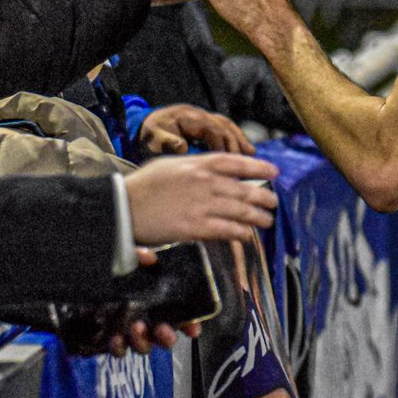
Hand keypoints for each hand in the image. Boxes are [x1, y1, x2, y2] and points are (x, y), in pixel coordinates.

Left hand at [106, 247, 202, 355]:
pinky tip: (117, 338)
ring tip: (136, 327)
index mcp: (164, 301)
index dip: (191, 326)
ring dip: (143, 341)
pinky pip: (119, 349)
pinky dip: (119, 347)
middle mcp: (151, 318)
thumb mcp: (140, 251)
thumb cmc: (126, 260)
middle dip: (167, 337)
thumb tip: (150, 258)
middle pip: (166, 338)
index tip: (192, 329)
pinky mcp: (113, 334)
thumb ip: (148, 252)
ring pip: (144, 346)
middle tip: (162, 328)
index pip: (185, 318)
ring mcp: (132, 328)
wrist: (93, 267)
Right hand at [124, 152, 278, 244]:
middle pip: (243, 189)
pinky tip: (247, 235)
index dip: (258, 166)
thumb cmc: (144, 185)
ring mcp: (201, 205)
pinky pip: (226, 230)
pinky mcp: (194, 227)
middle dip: (263, 196)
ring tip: (267, 221)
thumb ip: (195, 166)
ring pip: (239, 210)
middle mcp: (204, 182)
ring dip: (257, 217)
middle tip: (274, 202)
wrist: (123, 206)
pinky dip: (240, 232)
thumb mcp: (171, 165)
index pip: (235, 162)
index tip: (274, 171)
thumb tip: (213, 171)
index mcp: (198, 164)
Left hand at [140, 104, 254, 154]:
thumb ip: (167, 143)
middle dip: (236, 145)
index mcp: (189, 117)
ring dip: (240, 140)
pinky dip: (236, 138)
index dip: (223, 146)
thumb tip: (183, 147)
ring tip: (252, 156)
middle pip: (224, 128)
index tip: (229, 162)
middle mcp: (200, 115)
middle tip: (246, 163)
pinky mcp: (205, 123)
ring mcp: (203, 117)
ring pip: (227, 126)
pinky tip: (245, 150)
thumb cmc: (149, 134)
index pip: (212, 130)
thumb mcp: (153, 139)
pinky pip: (225, 128)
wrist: (143, 125)